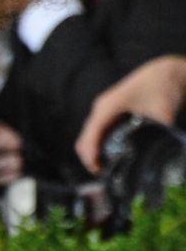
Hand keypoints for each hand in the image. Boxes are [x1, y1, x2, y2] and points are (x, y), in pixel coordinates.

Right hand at [76, 55, 185, 170]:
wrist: (166, 71)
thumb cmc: (163, 86)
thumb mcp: (164, 112)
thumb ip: (161, 135)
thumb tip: (161, 161)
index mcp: (108, 106)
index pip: (91, 135)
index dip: (91, 156)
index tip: (100, 173)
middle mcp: (101, 107)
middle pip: (84, 138)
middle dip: (90, 160)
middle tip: (105, 179)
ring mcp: (104, 110)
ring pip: (88, 136)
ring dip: (92, 155)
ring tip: (107, 173)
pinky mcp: (110, 113)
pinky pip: (96, 133)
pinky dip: (97, 148)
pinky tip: (109, 159)